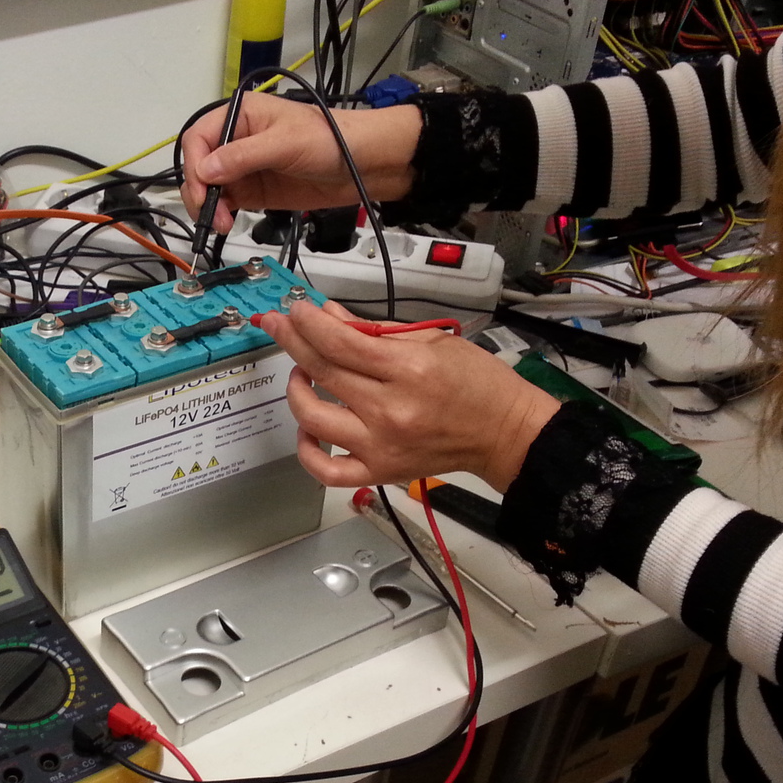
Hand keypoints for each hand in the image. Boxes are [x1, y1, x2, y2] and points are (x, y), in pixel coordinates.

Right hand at [180, 93, 420, 233]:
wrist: (362, 165)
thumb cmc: (330, 139)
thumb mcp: (285, 144)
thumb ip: (243, 157)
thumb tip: (206, 171)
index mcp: (241, 115)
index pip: (199, 137)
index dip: (194, 163)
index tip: (202, 187)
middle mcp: (237, 140)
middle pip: (199, 164)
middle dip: (199, 189)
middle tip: (209, 212)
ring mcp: (244, 167)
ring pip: (209, 187)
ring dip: (208, 206)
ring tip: (220, 223)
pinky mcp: (253, 190)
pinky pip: (226, 202)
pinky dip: (220, 214)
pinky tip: (225, 222)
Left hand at [257, 300, 560, 491]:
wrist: (503, 433)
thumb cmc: (476, 383)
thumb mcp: (431, 342)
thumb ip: (374, 331)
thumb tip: (329, 316)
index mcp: (408, 371)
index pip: (340, 343)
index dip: (309, 324)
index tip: (294, 310)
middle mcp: (390, 410)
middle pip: (323, 372)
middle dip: (293, 342)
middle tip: (279, 325)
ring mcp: (381, 445)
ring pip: (314, 419)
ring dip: (296, 391)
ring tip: (302, 374)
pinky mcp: (379, 472)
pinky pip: (326, 471)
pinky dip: (307, 452)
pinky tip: (308, 429)